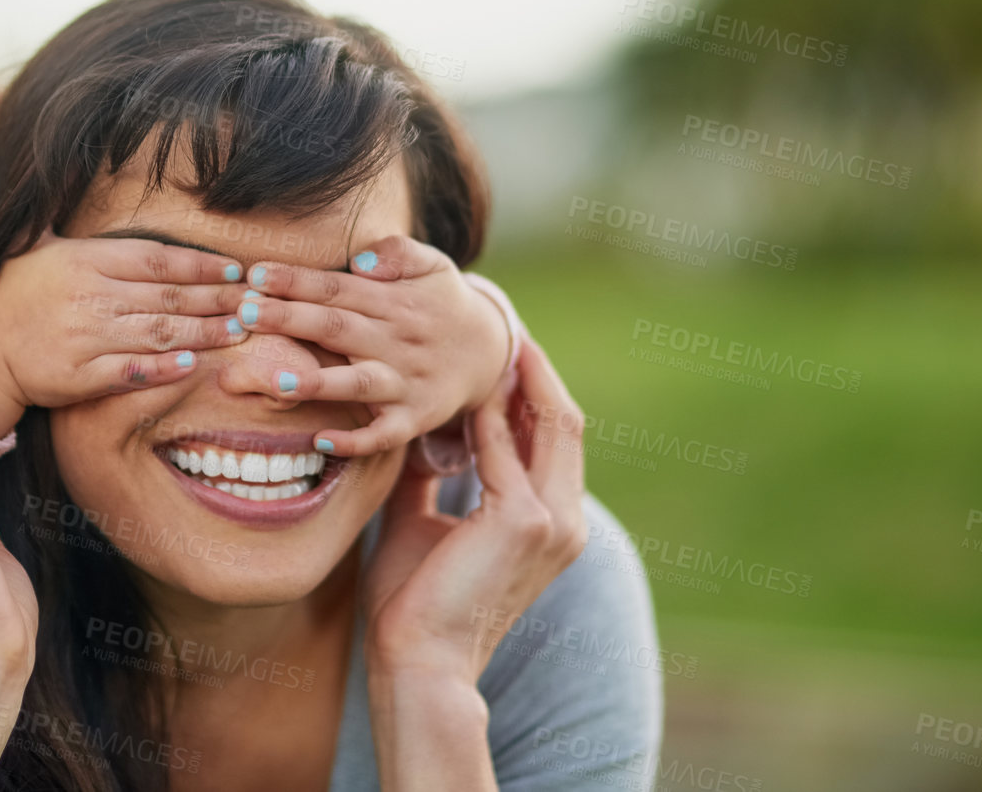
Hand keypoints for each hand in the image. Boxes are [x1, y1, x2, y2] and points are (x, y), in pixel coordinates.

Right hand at [0, 230, 249, 404]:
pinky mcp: (81, 375)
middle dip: (217, 298)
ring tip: (238, 330)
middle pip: (168, 295)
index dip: (202, 264)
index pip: (158, 258)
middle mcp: (89, 295)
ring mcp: (85, 336)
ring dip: (204, 332)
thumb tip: (78, 166)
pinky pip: (133, 370)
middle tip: (254, 301)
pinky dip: (165, 369)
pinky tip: (194, 364)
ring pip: (159, 333)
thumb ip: (67, 210)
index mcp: (85, 259)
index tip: (235, 270)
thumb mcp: (39, 244)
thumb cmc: (23, 293)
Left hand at [238, 234, 510, 455]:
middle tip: (243, 313)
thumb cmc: (440, 302)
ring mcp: (405, 382)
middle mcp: (396, 341)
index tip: (254, 275)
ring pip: (358, 383)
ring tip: (276, 380)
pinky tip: (320, 440)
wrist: (489, 353)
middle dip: (290, 320)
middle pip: (337, 328)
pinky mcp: (413, 419)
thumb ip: (398, 252)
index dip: (295, 281)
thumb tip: (360, 260)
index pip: (336, 288)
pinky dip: (355, 441)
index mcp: (393, 301)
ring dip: (319, 383)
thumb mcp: (432, 264)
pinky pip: (383, 434)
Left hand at [361, 339, 586, 683]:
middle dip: (536, 369)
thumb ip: (432, 472)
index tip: (499, 347)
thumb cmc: (416, 599)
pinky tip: (462, 382)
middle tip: (503, 322)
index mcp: (550, 521)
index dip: (532, 388)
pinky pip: (506, 449)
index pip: (552, 436)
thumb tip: (418, 427)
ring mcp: (554, 522)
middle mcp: (565, 519)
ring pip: (551, 424)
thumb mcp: (425, 518)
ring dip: (518, 377)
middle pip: (565, 421)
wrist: (418, 660)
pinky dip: (487, 412)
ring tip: (490, 334)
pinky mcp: (526, 522)